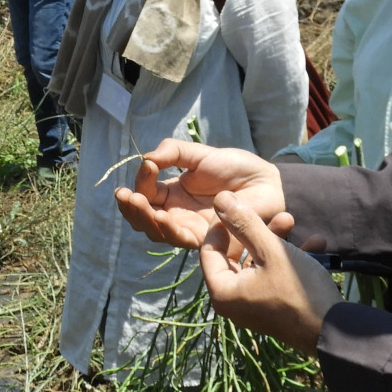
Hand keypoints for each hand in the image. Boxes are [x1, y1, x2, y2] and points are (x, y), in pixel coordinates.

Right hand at [112, 140, 288, 251]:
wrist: (267, 182)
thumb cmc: (235, 167)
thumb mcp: (199, 154)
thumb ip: (172, 152)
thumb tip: (146, 158)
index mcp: (172, 193)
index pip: (145, 194)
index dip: (140, 183)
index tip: (148, 166)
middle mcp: (176, 213)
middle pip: (143, 219)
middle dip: (130, 208)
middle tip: (125, 196)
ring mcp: (189, 228)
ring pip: (156, 232)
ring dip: (143, 219)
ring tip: (139, 203)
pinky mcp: (204, 239)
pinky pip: (180, 239)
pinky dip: (167, 229)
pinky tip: (162, 216)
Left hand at [196, 192, 340, 356]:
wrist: (334, 331)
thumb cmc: (297, 290)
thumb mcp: (271, 251)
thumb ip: (244, 224)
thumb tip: (219, 199)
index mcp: (223, 292)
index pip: (209, 250)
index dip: (222, 224)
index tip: (238, 204)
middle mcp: (233, 301)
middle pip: (236, 255)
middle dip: (256, 229)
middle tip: (270, 210)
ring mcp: (254, 305)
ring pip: (258, 262)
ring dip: (275, 240)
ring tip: (292, 219)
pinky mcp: (274, 306)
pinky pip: (274, 276)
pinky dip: (289, 259)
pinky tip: (314, 242)